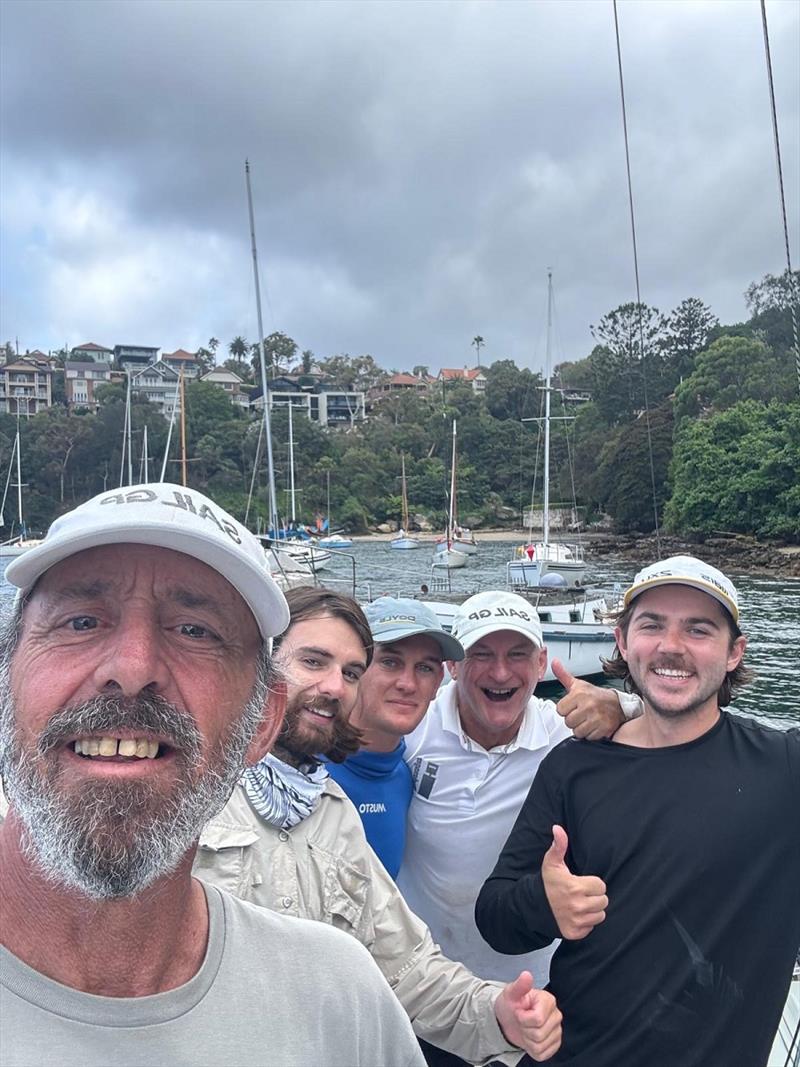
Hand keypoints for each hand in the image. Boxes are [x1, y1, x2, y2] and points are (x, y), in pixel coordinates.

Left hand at [494, 971, 562, 1061]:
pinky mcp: (555, 1045)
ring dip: (527, 1040)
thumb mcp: (511, 993)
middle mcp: (556, 1016)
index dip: (523, 1018)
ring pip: (539, 1046)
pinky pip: (542, 1054)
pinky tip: (530, 1038)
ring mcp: (557, 1031)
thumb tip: (526, 975)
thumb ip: (520, 985)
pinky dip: (531, 1050)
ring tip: (525, 1029)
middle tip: (522, 1021)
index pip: (537, 1019)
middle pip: (538, 1034)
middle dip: (524, 1029)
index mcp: (549, 1000)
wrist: (510, 1018)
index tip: (519, 1012)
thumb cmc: (512, 1004)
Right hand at [541, 824, 606, 939]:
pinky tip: (576, 915)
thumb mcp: (552, 863)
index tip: (582, 883)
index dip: (593, 883)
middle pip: (603, 901)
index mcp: (575, 887)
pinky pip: (591, 928)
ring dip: (592, 910)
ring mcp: (576, 921)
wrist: (532, 906)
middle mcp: (577, 906)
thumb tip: (558, 828)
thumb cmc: (546, 883)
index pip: (601, 886)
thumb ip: (559, 845)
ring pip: (600, 915)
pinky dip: (586, 923)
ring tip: (580, 904)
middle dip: (594, 897)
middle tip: (582, 893)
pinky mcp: (574, 933)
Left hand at [553, 659, 624, 739]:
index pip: (560, 710)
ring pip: (577, 732)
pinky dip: (591, 734)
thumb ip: (563, 675)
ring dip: (582, 728)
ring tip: (588, 720)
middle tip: (582, 713)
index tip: (574, 706)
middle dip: (574, 720)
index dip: (566, 709)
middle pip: (568, 722)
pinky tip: (595, 725)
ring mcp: (597, 717)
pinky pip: (589, 737)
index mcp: (579, 694)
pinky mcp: (604, 728)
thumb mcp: (578, 685)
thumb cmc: (595, 695)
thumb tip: (554, 662)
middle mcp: (588, 705)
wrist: (618, 704)